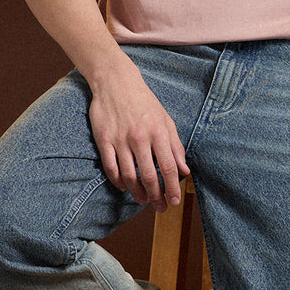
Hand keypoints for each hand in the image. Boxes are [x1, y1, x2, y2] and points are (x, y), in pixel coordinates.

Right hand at [88, 63, 189, 211]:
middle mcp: (140, 137)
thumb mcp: (165, 119)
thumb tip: (185, 170)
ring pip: (129, 176)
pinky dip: (118, 181)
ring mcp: (120, 140)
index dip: (173, 187)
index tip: (174, 201)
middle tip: (160, 207)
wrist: (116, 82)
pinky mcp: (104, 140)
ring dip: (137, 192)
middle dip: (156, 196)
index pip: (168, 166)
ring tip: (143, 200)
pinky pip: (111, 168)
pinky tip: (124, 186)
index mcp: (158, 131)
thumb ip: (176, 145)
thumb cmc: (144, 101)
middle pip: (149, 176)